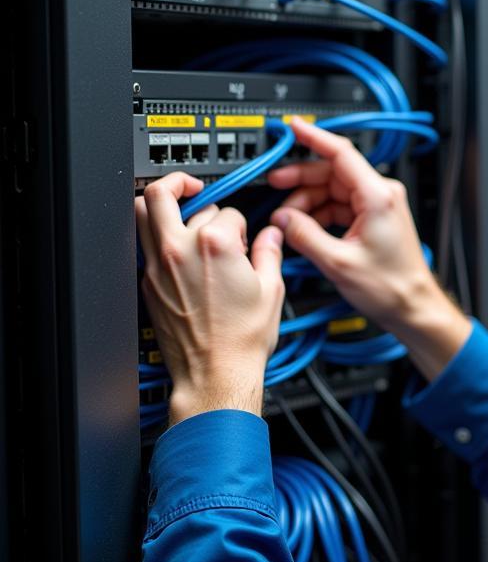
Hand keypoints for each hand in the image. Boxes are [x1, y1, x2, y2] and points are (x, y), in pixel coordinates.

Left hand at [135, 172, 285, 424]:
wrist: (215, 374)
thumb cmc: (241, 341)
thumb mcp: (271, 290)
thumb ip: (269, 253)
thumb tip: (272, 236)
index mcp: (215, 245)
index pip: (226, 211)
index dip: (240, 221)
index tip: (245, 235)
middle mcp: (180, 250)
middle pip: (167, 194)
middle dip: (187, 187)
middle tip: (197, 190)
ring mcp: (158, 266)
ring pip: (141, 211)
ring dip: (158, 201)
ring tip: (175, 204)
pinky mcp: (147, 284)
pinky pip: (143, 245)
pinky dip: (156, 236)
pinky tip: (177, 247)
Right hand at [266, 118, 469, 379]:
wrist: (413, 307)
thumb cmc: (391, 287)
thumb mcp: (338, 262)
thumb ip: (305, 236)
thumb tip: (283, 219)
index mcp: (377, 196)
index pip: (341, 153)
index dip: (314, 137)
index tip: (293, 127)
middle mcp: (381, 195)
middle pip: (332, 173)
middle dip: (300, 180)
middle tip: (274, 185)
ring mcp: (377, 207)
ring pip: (332, 191)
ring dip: (307, 202)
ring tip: (288, 221)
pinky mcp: (373, 219)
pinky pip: (339, 207)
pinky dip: (319, 215)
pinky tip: (304, 229)